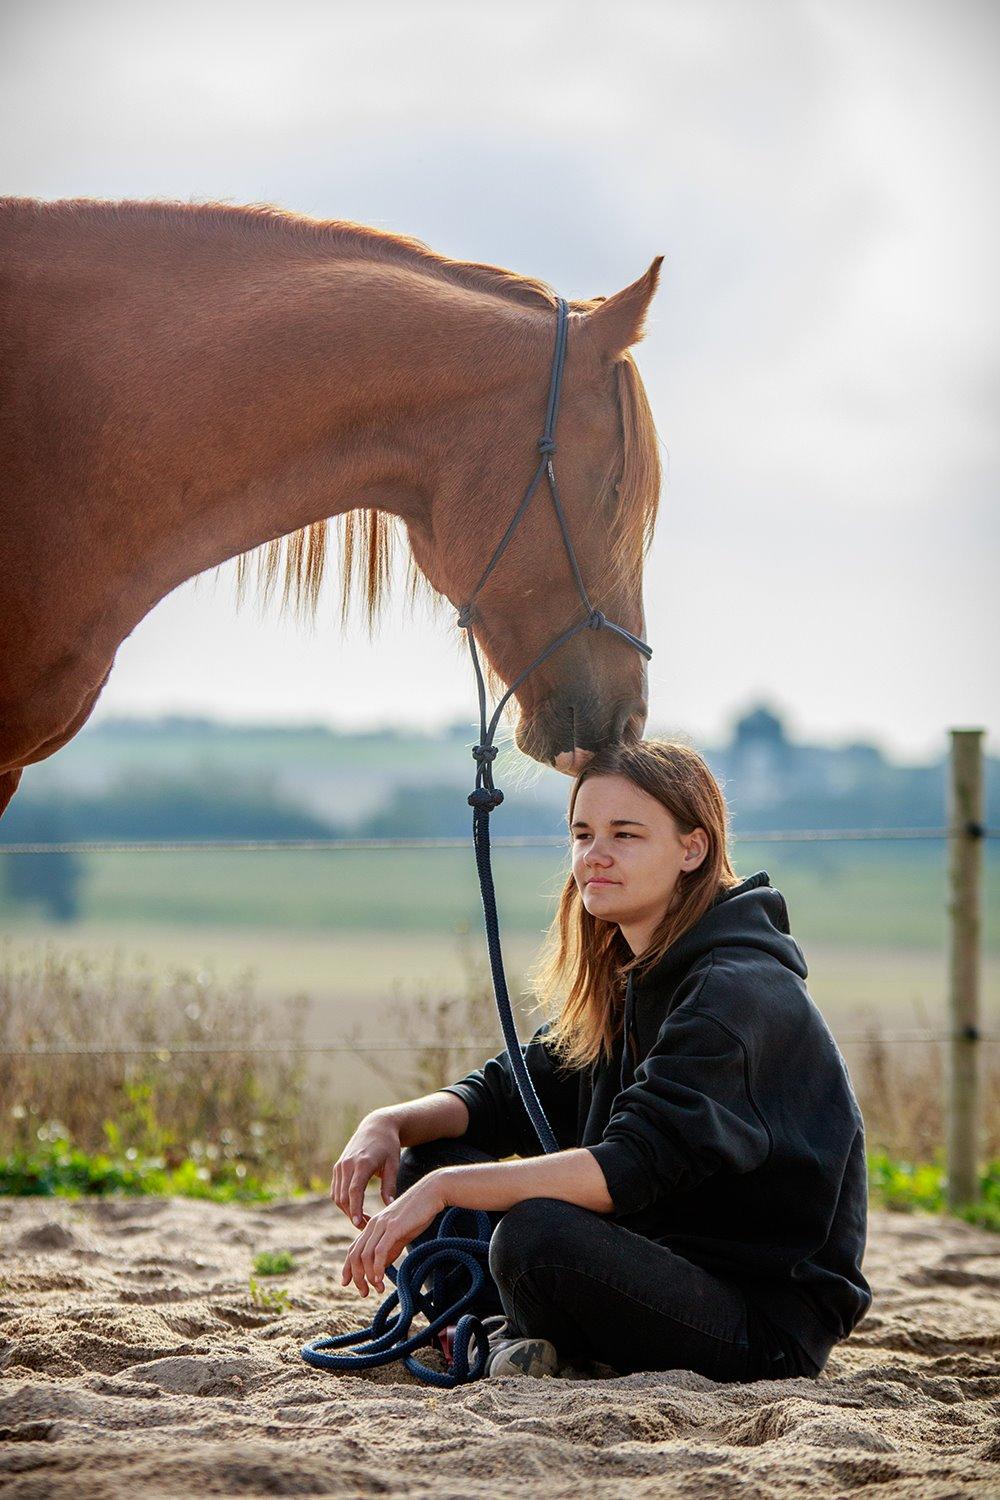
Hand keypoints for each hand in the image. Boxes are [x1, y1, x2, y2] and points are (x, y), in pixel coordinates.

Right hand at [330, 1110, 401, 1227]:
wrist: (376, 1126)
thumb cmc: (388, 1146)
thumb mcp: (393, 1164)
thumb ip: (389, 1186)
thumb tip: (389, 1207)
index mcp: (362, 1163)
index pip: (354, 1191)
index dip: (355, 1209)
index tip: (359, 1224)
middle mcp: (347, 1164)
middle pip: (343, 1197)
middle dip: (352, 1214)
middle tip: (366, 1227)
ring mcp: (340, 1165)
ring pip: (337, 1195)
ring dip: (347, 1210)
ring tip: (362, 1220)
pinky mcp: (337, 1167)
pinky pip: (336, 1189)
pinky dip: (342, 1201)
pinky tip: (355, 1208)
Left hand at [340, 1172, 446, 1296]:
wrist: (432, 1192)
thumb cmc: (418, 1213)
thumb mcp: (400, 1234)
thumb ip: (389, 1249)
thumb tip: (380, 1267)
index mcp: (372, 1225)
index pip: (353, 1249)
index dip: (347, 1268)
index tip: (346, 1283)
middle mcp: (373, 1225)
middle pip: (355, 1255)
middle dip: (356, 1277)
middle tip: (364, 1292)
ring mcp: (382, 1225)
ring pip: (365, 1255)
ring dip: (368, 1276)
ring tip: (377, 1288)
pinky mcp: (393, 1227)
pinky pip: (379, 1251)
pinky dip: (377, 1268)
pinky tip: (380, 1279)